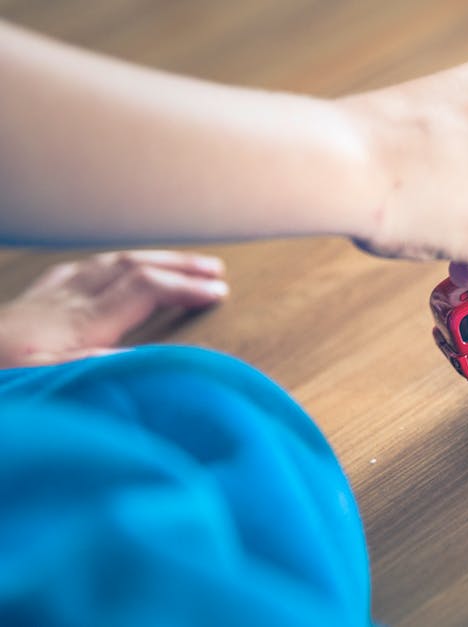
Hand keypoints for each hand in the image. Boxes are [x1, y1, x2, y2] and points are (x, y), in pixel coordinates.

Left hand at [0, 250, 227, 367]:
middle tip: (216, 269)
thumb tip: (151, 355)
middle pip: (132, 268)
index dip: (186, 288)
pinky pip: (72, 273)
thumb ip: (100, 367)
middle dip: (177, 265)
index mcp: (77, 325)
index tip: (220, 294)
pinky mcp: (25, 306)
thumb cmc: (2, 381)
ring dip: (148, 260)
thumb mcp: (48, 383)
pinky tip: (107, 269)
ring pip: (105, 265)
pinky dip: (104, 266)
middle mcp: (64, 304)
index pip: (145, 290)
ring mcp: (43, 301)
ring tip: (178, 264)